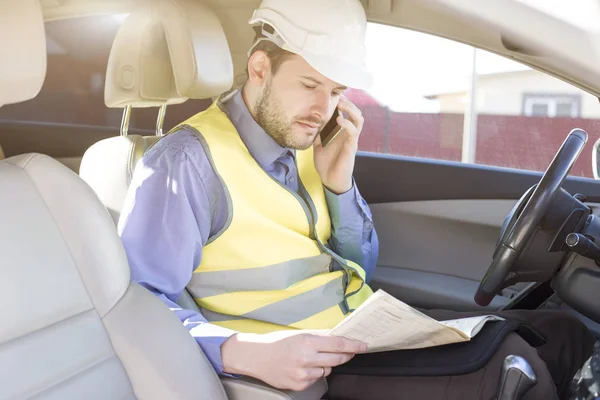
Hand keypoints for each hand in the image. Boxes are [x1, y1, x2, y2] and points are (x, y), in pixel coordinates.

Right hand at [221, 331, 366, 390]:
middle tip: (349, 352)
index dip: (353, 345)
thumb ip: (320, 336)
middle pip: (337, 359)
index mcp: (307, 342)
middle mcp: (306, 358)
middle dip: (345, 355)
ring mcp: (302, 373)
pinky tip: (302, 367)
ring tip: (311, 358)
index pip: (337, 344)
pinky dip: (314, 373)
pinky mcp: (299, 384)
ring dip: (325, 365)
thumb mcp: (299, 334)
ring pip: (327, 370)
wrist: (256, 357)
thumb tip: (339, 336)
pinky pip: (316, 379)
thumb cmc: (277, 342)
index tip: (363, 345)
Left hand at [313, 95, 363, 193]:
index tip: (335, 94)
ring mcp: (351, 140)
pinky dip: (347, 124)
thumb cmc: (326, 164)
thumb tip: (309, 122)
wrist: (330, 181)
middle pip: (356, 113)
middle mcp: (349, 134)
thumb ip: (316, 134)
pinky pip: (354, 132)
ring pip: (359, 120)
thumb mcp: (317, 145)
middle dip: (349, 103)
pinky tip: (339, 120)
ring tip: (341, 104)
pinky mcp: (351, 148)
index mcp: (342, 133)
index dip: (343, 103)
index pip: (347, 114)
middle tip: (339, 96)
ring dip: (351, 110)